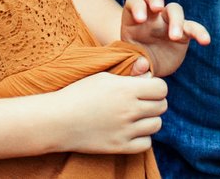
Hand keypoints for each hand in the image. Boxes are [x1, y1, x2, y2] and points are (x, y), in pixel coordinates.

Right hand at [50, 57, 166, 154]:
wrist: (57, 120)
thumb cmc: (79, 93)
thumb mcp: (104, 77)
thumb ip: (130, 75)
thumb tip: (149, 71)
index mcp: (127, 89)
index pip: (162, 88)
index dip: (156, 87)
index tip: (147, 88)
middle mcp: (129, 110)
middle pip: (162, 106)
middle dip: (155, 103)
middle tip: (141, 102)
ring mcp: (125, 130)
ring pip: (156, 125)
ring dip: (149, 120)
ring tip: (135, 117)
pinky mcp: (119, 146)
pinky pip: (146, 144)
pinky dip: (142, 138)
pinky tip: (131, 131)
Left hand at [118, 0, 209, 77]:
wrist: (149, 71)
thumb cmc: (134, 64)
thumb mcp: (128, 66)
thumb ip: (132, 66)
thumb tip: (143, 63)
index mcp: (133, 20)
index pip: (133, 3)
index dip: (136, 7)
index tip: (140, 19)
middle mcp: (150, 16)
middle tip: (157, 8)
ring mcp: (167, 22)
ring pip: (174, 9)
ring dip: (175, 20)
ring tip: (174, 37)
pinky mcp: (183, 33)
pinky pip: (193, 28)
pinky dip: (199, 32)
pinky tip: (205, 40)